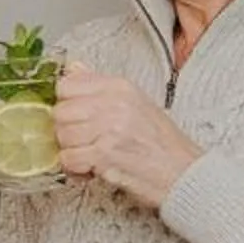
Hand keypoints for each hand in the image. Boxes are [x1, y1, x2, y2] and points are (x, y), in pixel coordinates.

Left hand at [54, 64, 202, 205]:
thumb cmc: (162, 144)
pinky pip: (68, 159)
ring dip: (72, 151)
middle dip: (67, 131)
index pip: (67, 84)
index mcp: (119, 87)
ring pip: (62, 136)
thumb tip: (73, 69)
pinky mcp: (104, 155)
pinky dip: (76, 168)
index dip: (66, 104)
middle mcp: (113, 104)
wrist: (182, 173)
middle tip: (84, 141)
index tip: (76, 117)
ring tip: (91, 155)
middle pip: (60, 112)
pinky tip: (92, 168)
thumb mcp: (135, 102)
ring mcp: (108, 129)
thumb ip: (100, 86)